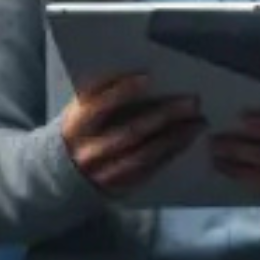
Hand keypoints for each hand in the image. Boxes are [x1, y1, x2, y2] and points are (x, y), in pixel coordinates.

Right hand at [60, 73, 205, 195]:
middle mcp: (89, 151)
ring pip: (144, 155)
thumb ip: (102, 95)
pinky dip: (171, 153)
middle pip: (130, 132)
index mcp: (76, 126)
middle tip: (193, 101)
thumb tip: (143, 73)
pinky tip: (188, 139)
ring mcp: (104, 172)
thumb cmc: (82, 129)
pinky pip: (149, 170)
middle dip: (164, 116)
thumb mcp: (81, 110)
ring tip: (199, 122)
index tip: (149, 77)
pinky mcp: (119, 186)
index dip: (122, 91)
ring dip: (175, 137)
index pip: (99, 106)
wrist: (60, 172)